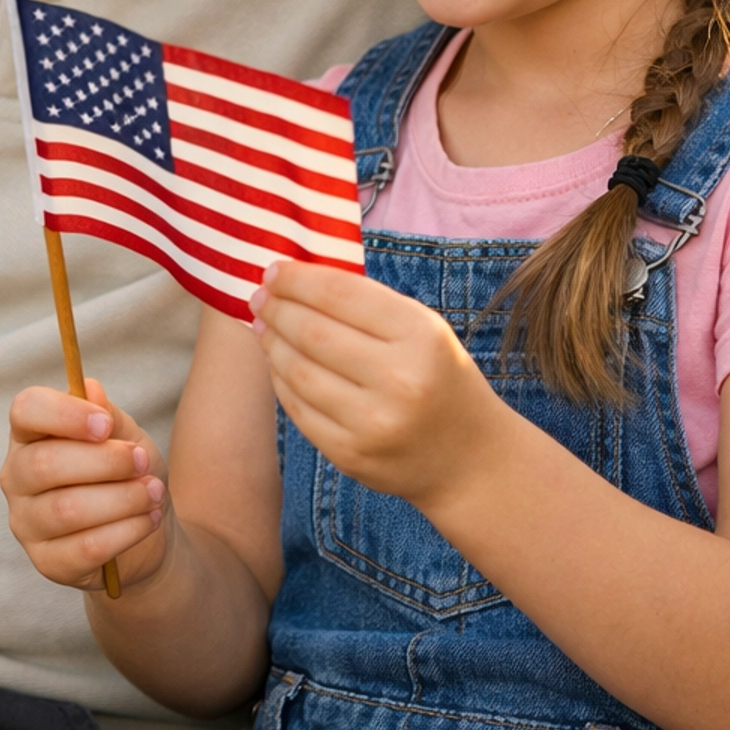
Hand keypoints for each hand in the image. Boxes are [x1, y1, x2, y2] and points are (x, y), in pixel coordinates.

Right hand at [1, 379, 168, 591]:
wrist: (147, 526)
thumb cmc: (127, 473)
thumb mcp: (125, 435)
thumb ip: (107, 414)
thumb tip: (91, 388)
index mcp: (29, 435)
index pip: (25, 411)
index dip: (64, 414)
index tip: (105, 425)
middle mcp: (16, 478)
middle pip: (45, 463)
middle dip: (105, 462)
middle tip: (143, 461)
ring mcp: (26, 523)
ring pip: (67, 510)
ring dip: (123, 498)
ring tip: (154, 492)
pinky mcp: (47, 563)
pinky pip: (86, 548)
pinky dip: (126, 531)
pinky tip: (148, 519)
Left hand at [250, 261, 501, 510]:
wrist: (469, 459)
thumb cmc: (441, 379)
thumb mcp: (425, 331)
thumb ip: (369, 306)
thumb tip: (297, 279)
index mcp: (421, 335)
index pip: (342, 294)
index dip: (299, 279)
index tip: (274, 270)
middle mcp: (399, 379)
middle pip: (313, 332)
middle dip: (277, 308)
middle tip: (259, 297)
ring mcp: (372, 423)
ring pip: (298, 371)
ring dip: (272, 343)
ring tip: (263, 326)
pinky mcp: (350, 454)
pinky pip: (298, 409)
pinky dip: (280, 380)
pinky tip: (277, 363)